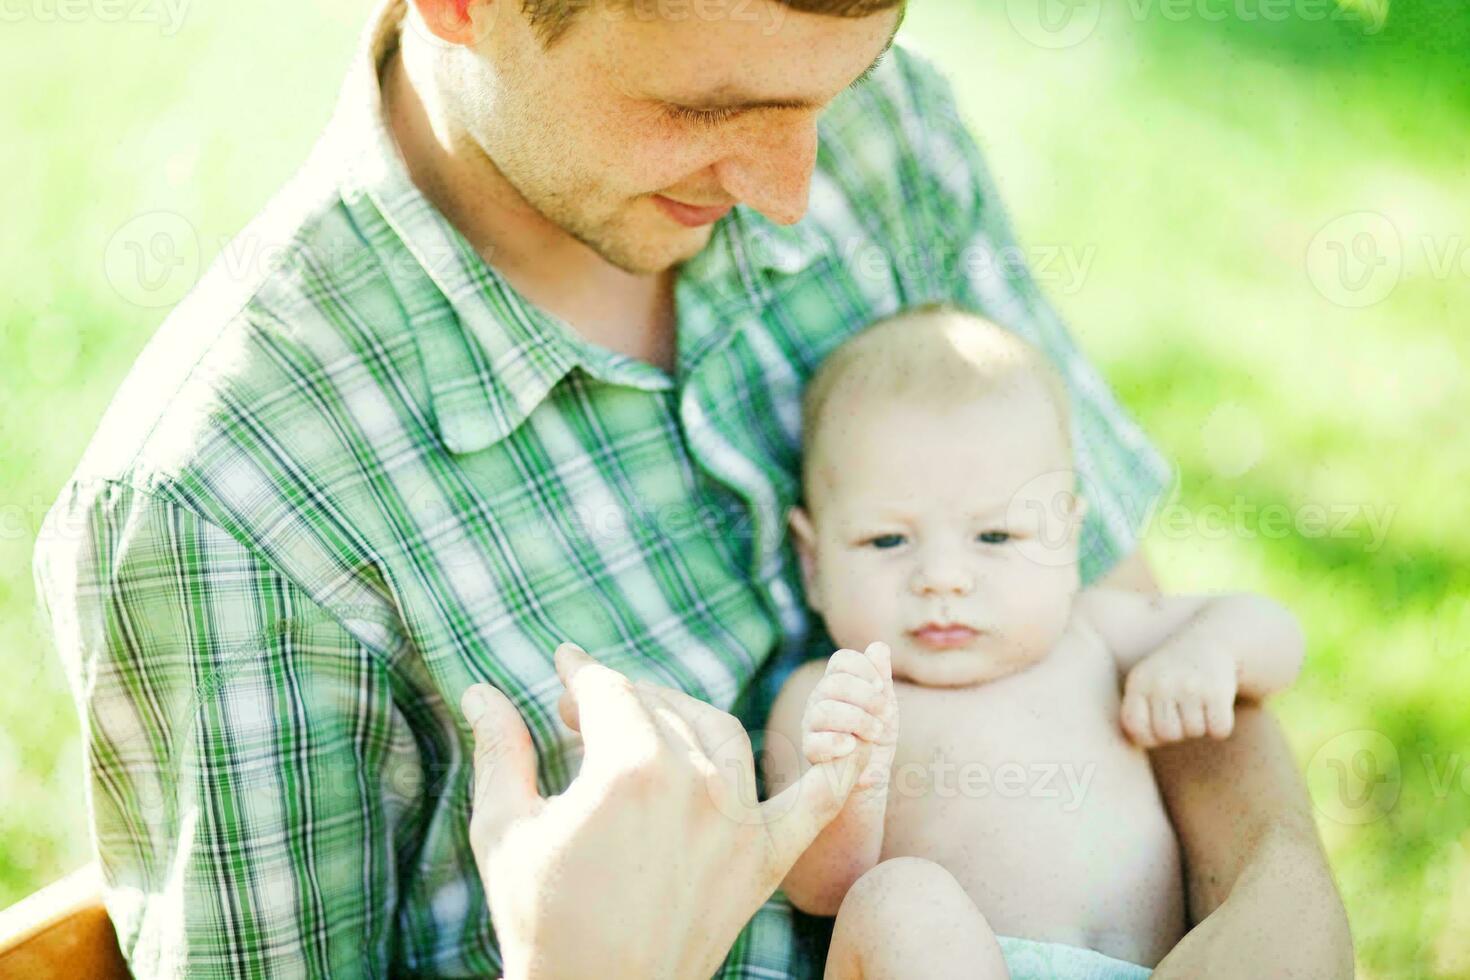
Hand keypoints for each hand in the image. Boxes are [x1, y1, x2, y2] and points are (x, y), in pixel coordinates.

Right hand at [461, 643, 861, 979]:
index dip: (580, 674)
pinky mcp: (764, 860)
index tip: (562, 666)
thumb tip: (480, 689)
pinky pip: (813, 802)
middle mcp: (694, 782)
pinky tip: (850, 730)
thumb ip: (500, 750)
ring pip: (720, 733)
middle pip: (659, 705)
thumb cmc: (539, 921)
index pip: (609, 690)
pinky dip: (834, 765)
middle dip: (616, 697)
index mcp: (630, 767)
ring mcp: (737, 821)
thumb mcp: (505, 830)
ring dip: (682, 715)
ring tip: (645, 722)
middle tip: (578, 711)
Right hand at [800, 641, 898, 793]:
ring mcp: (812, 724)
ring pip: (824, 711)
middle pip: (835, 683)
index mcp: (837, 682)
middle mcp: (820, 698)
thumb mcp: (884, 704)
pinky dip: (837, 743)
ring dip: (857, 721)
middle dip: (867, 698)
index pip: (842, 660)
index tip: (881, 687)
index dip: (865, 669)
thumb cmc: (875, 734)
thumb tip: (879, 646)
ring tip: (875, 734)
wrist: (870, 773)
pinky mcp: (811, 750)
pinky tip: (853, 747)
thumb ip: (880, 676)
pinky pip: (815, 742)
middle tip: (886, 715)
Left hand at [1121, 645, 1236, 747]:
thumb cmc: (1172, 675)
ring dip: (1200, 724)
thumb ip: (1137, 714)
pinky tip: (1216, 705)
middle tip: (1183, 709)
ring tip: (1198, 701)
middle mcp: (1161, 683)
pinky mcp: (1217, 691)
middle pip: (1168, 734)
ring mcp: (1189, 686)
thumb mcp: (1146, 684)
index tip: (1159, 724)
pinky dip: (1221, 725)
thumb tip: (1141, 742)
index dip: (1149, 735)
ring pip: (1194, 732)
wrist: (1210, 641)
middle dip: (1178, 729)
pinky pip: (1219, 730)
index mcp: (1138, 682)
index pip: (1135, 727)